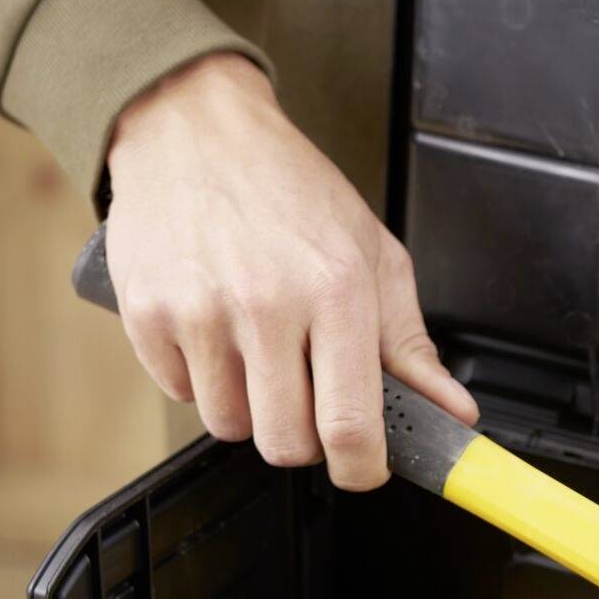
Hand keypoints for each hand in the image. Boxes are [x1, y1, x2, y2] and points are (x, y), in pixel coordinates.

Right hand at [101, 53, 475, 487]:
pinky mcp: (146, 314)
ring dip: (249, 406)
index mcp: (336, 291)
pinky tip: (216, 331)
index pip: (351, 428)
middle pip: (284, 443)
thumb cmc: (289, 189)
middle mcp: (266, 305)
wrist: (193, 128)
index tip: (363, 468)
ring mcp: (199, 311)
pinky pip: (180, 394)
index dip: (361, 469)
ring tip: (257, 350)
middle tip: (307, 397)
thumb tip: (452, 412)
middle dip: (304, 438)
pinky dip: (200, 379)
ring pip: (230, 426)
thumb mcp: (373, 256)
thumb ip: (411, 345)